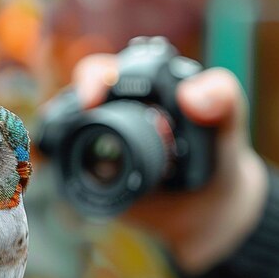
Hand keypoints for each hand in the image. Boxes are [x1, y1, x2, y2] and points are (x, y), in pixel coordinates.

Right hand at [73, 54, 267, 273]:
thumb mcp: (226, 122)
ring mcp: (93, 140)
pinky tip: (56, 164)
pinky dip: (52, 160)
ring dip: (55, 134)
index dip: (93, 80)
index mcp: (138, 87)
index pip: (104, 72)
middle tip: (82, 119)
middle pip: (72, 97)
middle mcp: (109, 110)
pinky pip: (60, 162)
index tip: (93, 100)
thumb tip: (189, 96)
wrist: (203, 205)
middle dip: (69, 106)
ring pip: (60, 129)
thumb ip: (222, 99)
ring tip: (59, 145)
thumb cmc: (216, 155)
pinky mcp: (85, 170)